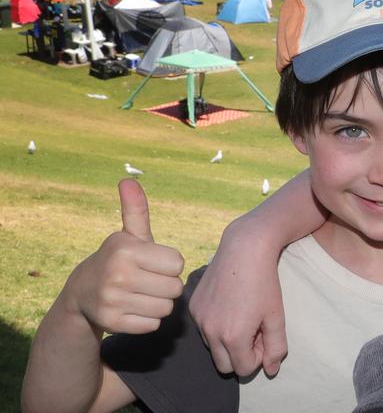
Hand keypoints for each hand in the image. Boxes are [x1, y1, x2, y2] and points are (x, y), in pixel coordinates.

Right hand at [66, 179, 184, 334]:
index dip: (169, 264)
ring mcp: (113, 300)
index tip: (152, 263)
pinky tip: (132, 309)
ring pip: (166, 308)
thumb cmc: (118, 260)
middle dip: (166, 285)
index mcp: (126, 249)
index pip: (177, 263)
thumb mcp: (127, 236)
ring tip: (140, 294)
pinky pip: (153, 324)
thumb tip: (128, 180)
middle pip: (175, 287)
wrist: (82, 293)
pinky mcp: (112, 323)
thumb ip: (136, 210)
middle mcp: (118, 274)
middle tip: (147, 281)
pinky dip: (147, 319)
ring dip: (158, 303)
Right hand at [188, 219, 287, 376]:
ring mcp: (198, 319)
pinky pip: (204, 330)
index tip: (264, 336)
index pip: (243, 369)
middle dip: (241, 355)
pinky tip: (230, 305)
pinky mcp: (192, 307)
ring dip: (228, 341)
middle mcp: (210, 331)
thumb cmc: (265, 282)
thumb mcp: (276, 316)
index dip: (258, 357)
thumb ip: (276, 348)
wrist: (244, 249)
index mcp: (232, 337)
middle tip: (255, 330)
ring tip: (244, 316)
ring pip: (212, 348)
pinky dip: (217, 326)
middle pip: (224, 366)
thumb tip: (271, 371)